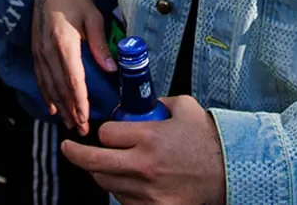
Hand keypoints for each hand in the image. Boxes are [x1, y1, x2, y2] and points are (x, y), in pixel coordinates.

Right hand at [31, 0, 115, 134]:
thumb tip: (111, 70)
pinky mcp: (35, 52)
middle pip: (60, 88)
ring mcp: (39, 53)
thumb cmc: (75, 1)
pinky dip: (46, 96)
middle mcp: (48, 51)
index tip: (85, 118)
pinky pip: (40, 79)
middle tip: (81, 130)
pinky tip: (53, 109)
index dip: (79, 101)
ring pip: (49, 87)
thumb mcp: (93, 17)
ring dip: (59, 108)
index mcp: (64, 43)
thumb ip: (100, 45)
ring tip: (69, 124)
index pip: (72, 79)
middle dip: (71, 111)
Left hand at [60, 96, 226, 204]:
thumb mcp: (185, 108)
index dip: (106, 130)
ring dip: (101, 171)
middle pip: (93, 161)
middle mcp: (143, 165)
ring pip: (105, 182)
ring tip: (105, 165)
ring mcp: (146, 191)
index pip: (106, 134)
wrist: (229, 174)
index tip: (109, 130)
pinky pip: (121, 200)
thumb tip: (141, 103)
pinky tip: (126, 182)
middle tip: (67, 148)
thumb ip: (159, 101)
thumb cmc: (207, 140)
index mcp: (149, 137)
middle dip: (75, 153)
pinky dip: (119, 190)